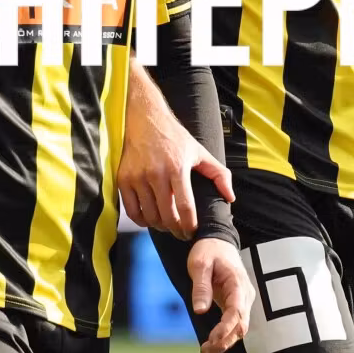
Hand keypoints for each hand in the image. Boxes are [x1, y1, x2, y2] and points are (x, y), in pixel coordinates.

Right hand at [119, 67, 233, 239]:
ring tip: (167, 225)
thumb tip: (230, 197)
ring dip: (160, 226)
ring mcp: (137, 177)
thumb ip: (219, 174)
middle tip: (181, 233)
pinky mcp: (123, 179)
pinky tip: (149, 219)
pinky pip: (132, 210)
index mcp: (177, 168)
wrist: (145, 119)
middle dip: (176, 230)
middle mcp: (156, 174)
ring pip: (149, 216)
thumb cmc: (174, 137)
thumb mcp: (199, 152)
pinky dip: (141, 220)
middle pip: (166, 216)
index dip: (189, 225)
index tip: (192, 230)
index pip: (185, 207)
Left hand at [186, 238, 253, 352]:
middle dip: (224, 341)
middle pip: (240, 325)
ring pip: (239, 328)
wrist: (218, 241)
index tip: (212, 339)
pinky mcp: (237, 305)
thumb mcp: (199, 264)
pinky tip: (210, 345)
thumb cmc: (208, 251)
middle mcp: (245, 294)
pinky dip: (224, 336)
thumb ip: (201, 287)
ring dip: (224, 342)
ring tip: (204, 352)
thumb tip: (200, 311)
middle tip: (205, 351)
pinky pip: (234, 324)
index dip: (225, 328)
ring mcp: (243, 301)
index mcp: (237, 283)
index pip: (236, 311)